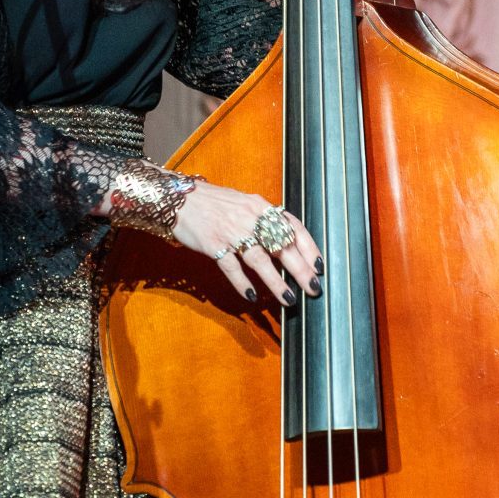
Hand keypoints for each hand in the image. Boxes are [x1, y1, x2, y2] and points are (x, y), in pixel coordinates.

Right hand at [174, 183, 322, 308]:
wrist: (178, 198)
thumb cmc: (214, 203)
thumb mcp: (244, 204)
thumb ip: (264, 220)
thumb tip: (288, 241)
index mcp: (260, 206)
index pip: (292, 227)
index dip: (309, 248)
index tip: (320, 266)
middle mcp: (249, 217)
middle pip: (281, 246)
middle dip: (301, 269)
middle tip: (314, 288)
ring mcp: (230, 231)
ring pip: (259, 260)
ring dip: (276, 281)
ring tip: (289, 299)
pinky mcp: (212, 244)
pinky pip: (231, 267)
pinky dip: (243, 283)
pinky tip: (253, 296)